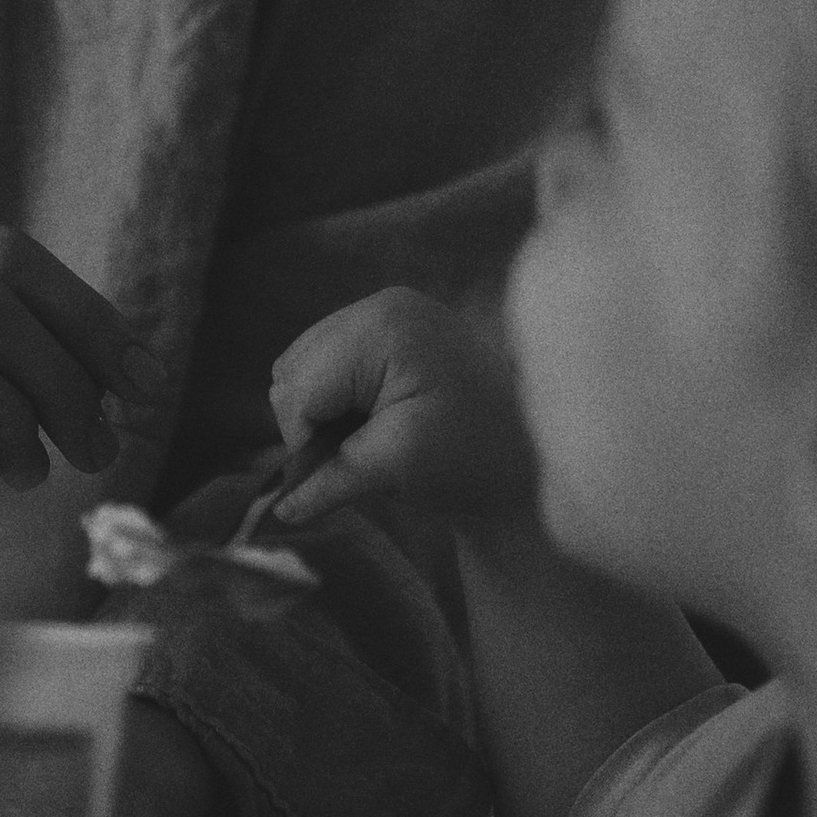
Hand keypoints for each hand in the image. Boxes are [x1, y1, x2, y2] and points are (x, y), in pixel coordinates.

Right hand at [265, 287, 538, 537]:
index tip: (347, 472)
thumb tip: (279, 512)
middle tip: (363, 456)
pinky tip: (379, 421)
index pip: (298, 389)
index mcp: (381, 327)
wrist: (537, 457)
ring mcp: (389, 312)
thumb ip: (330, 480)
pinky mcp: (395, 330)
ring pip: (305, 367)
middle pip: (294, 371)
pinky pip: (331, 363)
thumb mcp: (395, 468)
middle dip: (315, 423)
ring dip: (325, 412)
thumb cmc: (475, 460)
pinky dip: (341, 400)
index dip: (309, 441)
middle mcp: (381, 305)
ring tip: (373, 439)